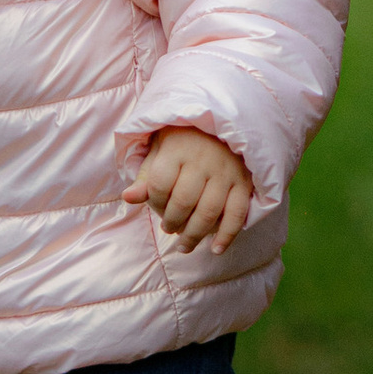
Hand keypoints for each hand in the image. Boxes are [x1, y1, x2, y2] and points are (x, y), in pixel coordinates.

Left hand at [123, 125, 252, 255]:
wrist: (221, 124)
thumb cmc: (184, 142)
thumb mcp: (160, 151)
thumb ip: (146, 176)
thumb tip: (128, 198)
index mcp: (178, 149)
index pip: (160, 185)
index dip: (154, 203)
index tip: (155, 207)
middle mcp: (203, 159)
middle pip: (184, 202)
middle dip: (172, 223)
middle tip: (168, 228)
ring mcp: (226, 171)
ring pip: (209, 212)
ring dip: (194, 235)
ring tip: (184, 245)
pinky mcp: (244, 182)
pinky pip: (236, 214)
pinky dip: (226, 235)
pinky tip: (215, 249)